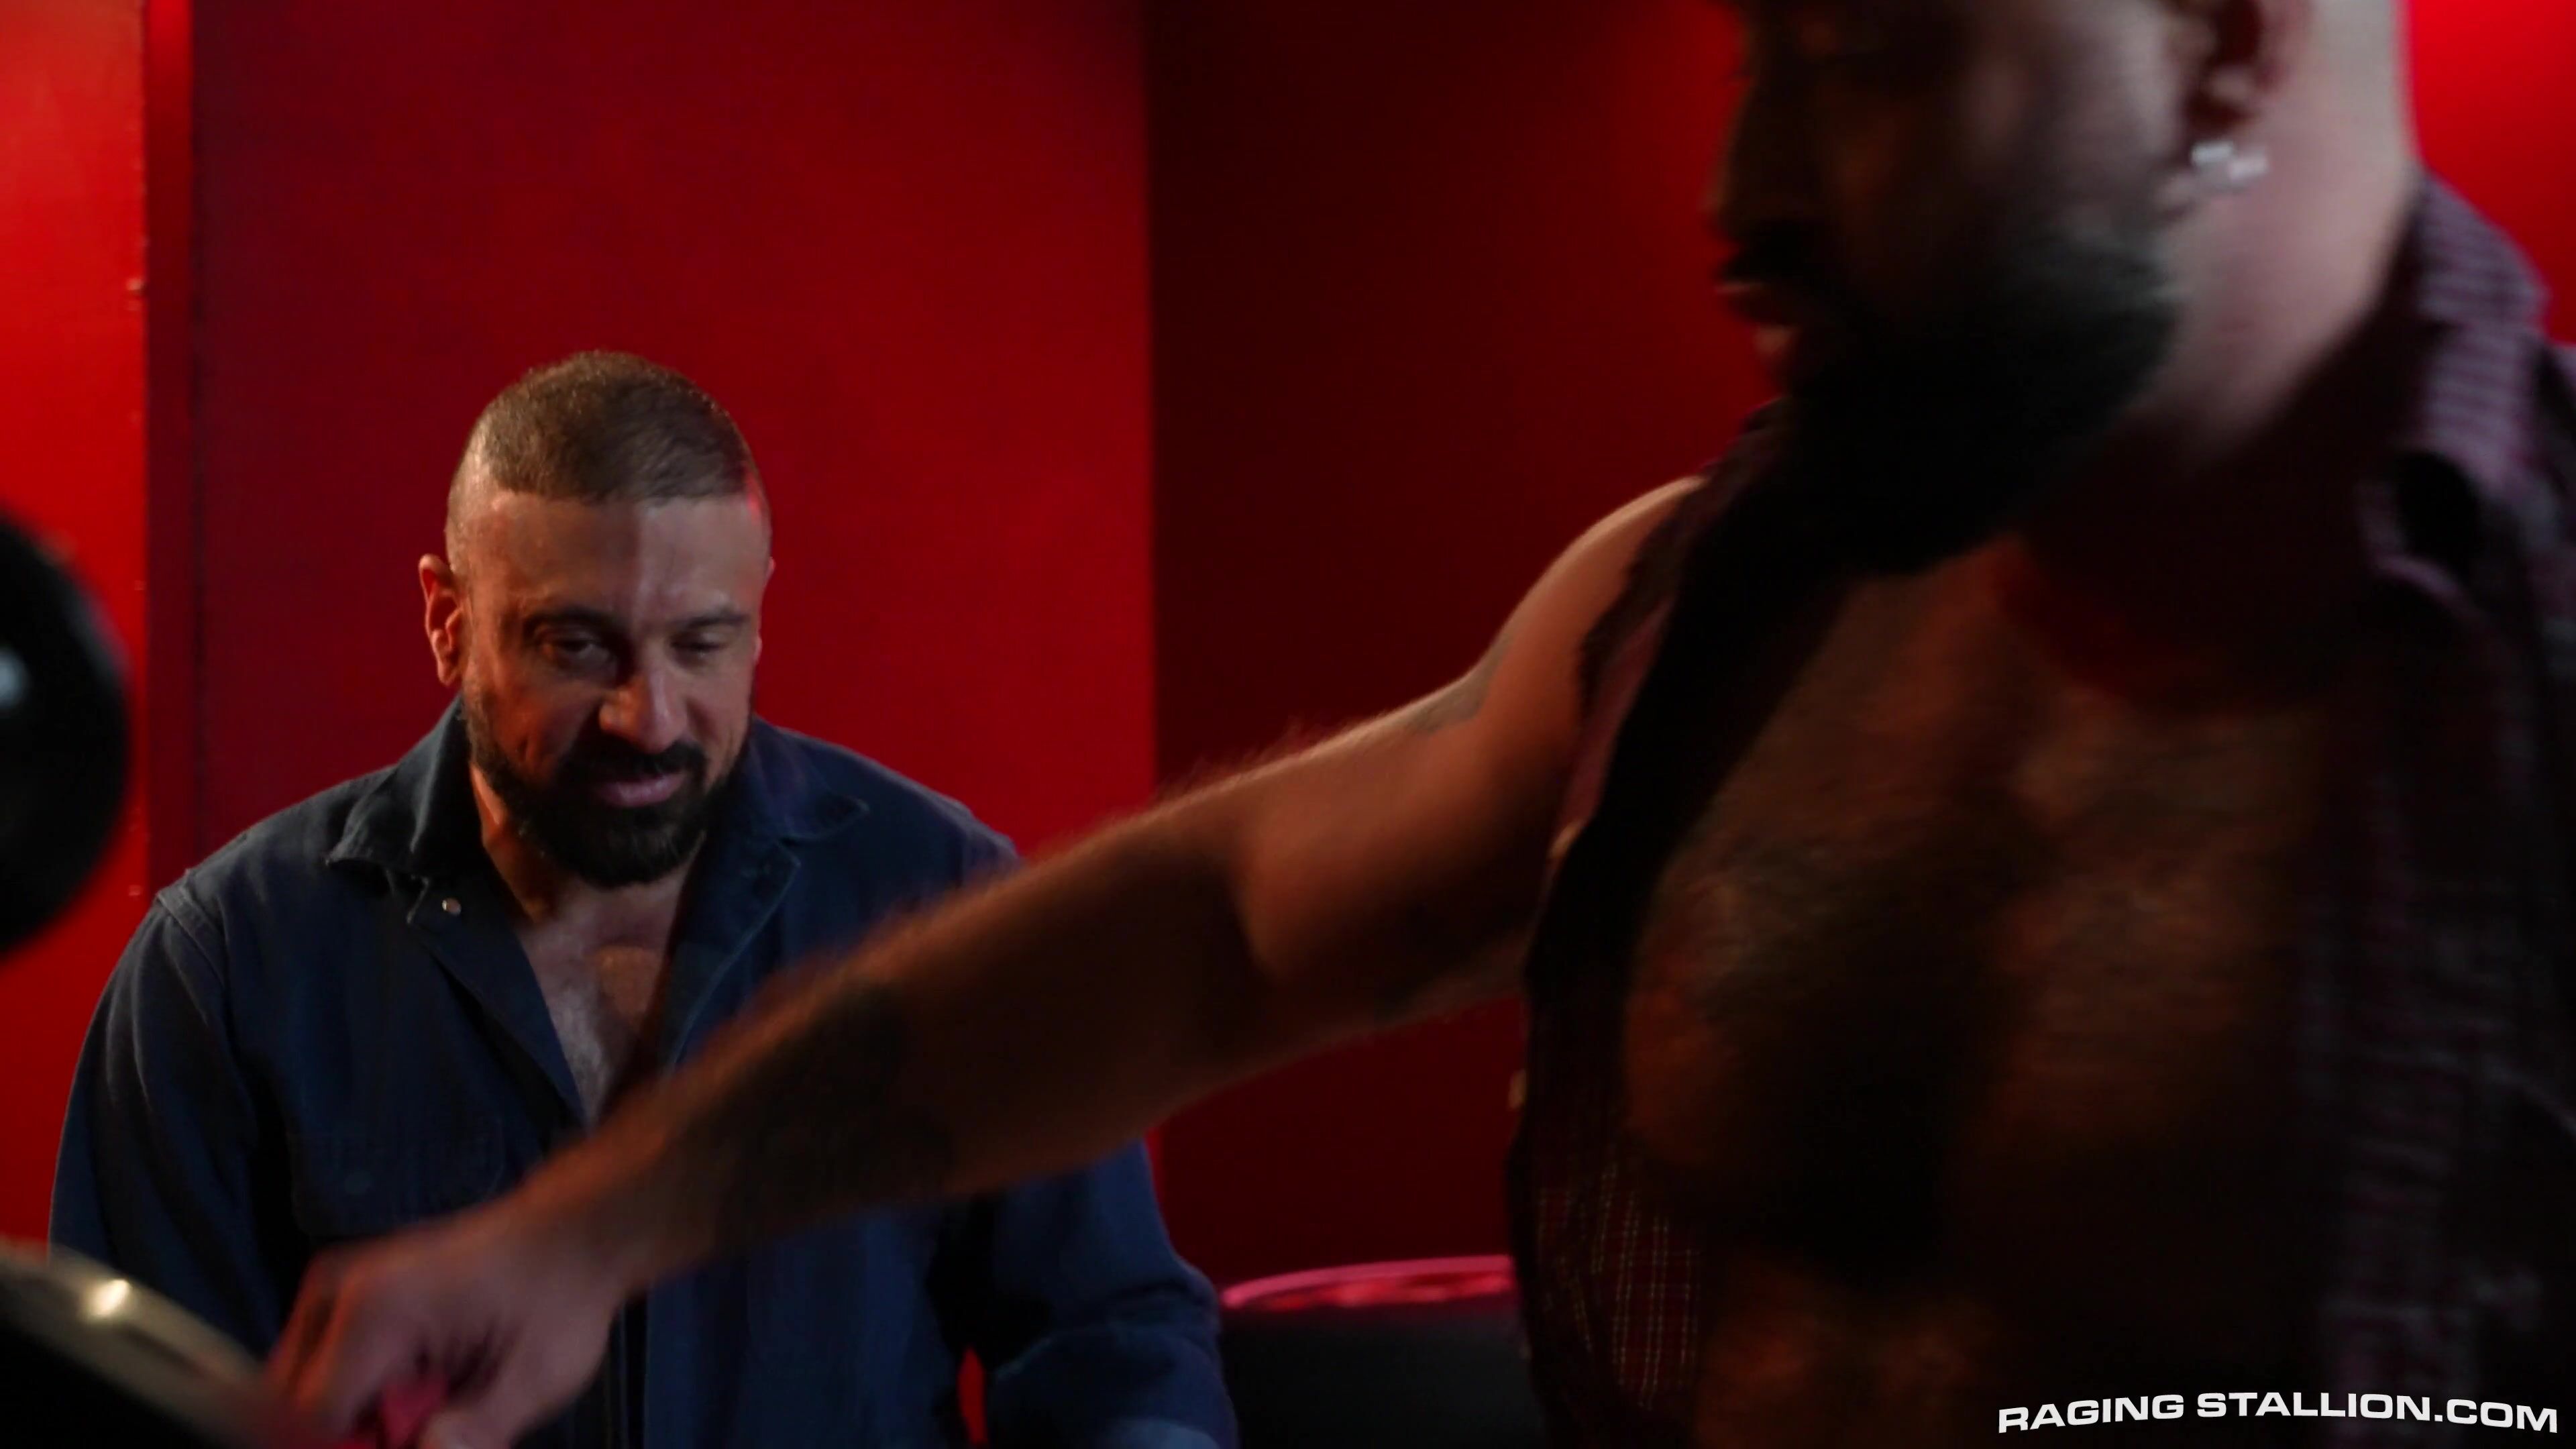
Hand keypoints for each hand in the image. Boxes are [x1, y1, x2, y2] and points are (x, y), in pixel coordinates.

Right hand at [266, 1202, 626, 1448]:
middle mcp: (338, 1296)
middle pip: (297, 1410)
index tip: (416, 1440)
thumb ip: (479, 1430)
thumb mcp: (540, 1374)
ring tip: (436, 1397)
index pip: (313, 1422)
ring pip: (303, 1393)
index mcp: (376, 1314)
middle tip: (433, 1419)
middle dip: (354, 1435)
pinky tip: (424, 1383)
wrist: (571, 1234)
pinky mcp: (345, 1298)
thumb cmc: (561, 1294)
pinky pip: (324, 1372)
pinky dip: (362, 1395)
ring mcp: (335, 1291)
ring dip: (358, 1417)